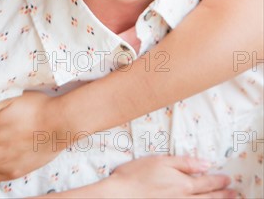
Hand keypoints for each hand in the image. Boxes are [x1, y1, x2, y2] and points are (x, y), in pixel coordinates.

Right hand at [66, 156, 235, 198]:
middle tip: (233, 193)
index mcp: (183, 183)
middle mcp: (183, 198)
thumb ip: (185, 163)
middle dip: (222, 195)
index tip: (228, 179)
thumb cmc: (138, 175)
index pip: (206, 182)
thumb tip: (206, 163)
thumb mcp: (161, 161)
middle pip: (208, 197)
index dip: (219, 180)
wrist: (122, 194)